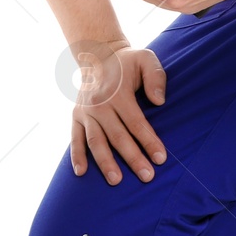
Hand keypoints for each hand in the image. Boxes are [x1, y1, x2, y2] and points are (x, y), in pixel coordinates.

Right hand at [69, 39, 166, 183]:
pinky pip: (75, 138)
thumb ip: (156, 77)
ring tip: (116, 181)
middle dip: (132, 157)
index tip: (161, 158)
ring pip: (96, 141)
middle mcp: (99, 104)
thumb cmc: (127, 62)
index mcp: (118, 92)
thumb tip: (159, 102)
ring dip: (105, 162)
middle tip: (147, 176)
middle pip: (117, 136)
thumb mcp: (146, 59)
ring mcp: (85, 112)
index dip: (148, 141)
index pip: (136, 122)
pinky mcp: (76, 116)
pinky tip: (81, 173)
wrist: (97, 54)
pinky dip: (76, 156)